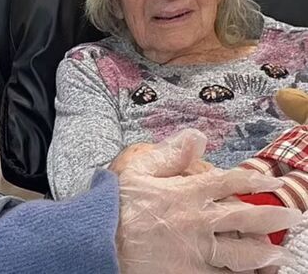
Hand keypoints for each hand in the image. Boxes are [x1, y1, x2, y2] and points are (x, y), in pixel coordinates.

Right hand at [116, 129, 301, 272]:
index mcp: (187, 192)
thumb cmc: (116, 205)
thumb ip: (170, 154)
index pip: (229, 183)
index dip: (254, 181)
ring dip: (262, 253)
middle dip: (271, 217)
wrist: (100, 239)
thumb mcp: (138, 170)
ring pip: (240, 253)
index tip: (272, 182)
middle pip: (244, 218)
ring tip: (276, 253)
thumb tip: (197, 136)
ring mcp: (196, 250)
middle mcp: (198, 220)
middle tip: (291, 217)